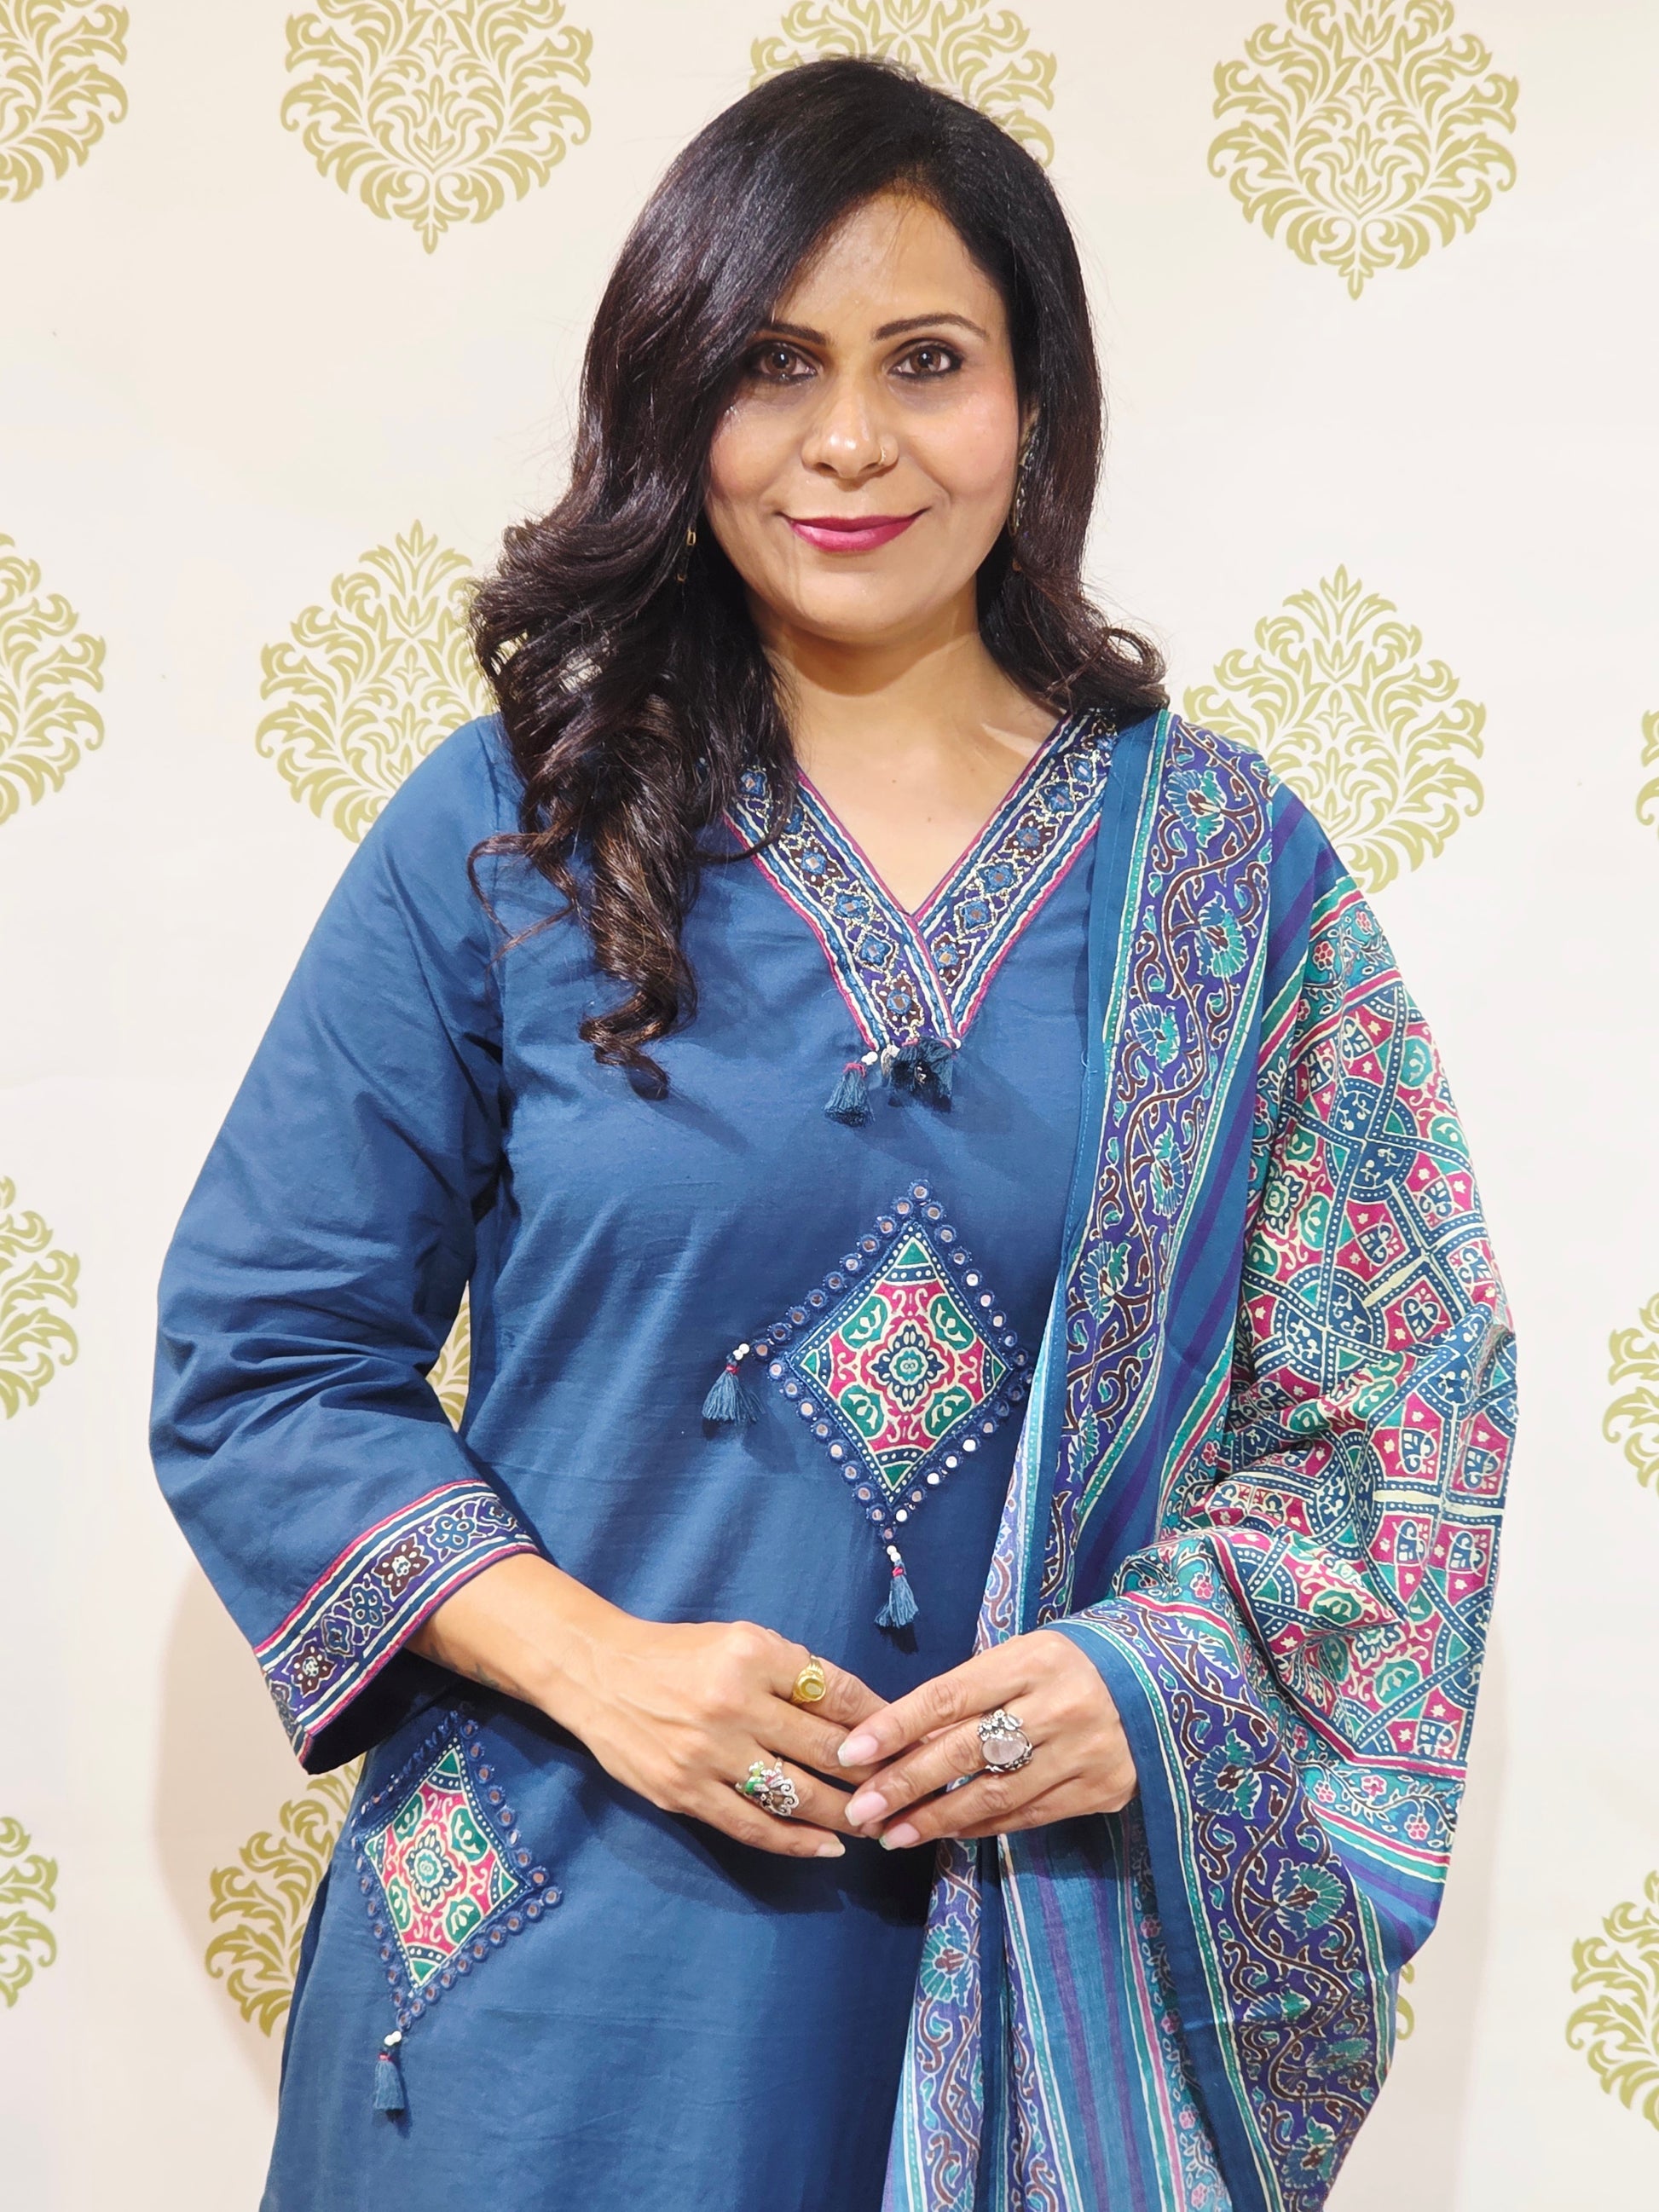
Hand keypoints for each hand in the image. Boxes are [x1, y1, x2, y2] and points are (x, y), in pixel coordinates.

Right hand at [412, 1554, 884, 1861]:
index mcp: (752, 1653)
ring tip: (876, 1822)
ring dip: (844, 1813)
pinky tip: (827, 1846)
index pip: (835, 1691)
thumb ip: (794, 1673)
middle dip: (872, 1773)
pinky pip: (753, 1826)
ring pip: (796, 1794)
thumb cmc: (680, 1654)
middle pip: (824, 1747)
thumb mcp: (741, 1640)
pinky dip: (797, 1841)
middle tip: (905, 1788)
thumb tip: (861, 1713)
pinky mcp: (684, 1793)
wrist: (598, 1673)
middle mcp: (731, 1702)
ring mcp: (706, 1754)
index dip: (879, 1720)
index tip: (907, 1738)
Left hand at [837, 1629, 1136, 1848]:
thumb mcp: (1023, 1658)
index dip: (897, 1727)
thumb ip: (971, 1694)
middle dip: (905, 1784)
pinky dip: (981, 1827)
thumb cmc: (1072, 1664)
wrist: (1165, 1683)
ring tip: (892, 1834)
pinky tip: (946, 1832)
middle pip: (966, 1751)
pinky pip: (1027, 1816)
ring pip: (994, 1796)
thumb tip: (903, 1740)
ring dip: (936, 1819)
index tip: (854, 1753)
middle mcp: (1059, 1707)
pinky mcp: (1101, 1792)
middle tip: (860, 1810)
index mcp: (1033, 1660)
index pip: (949, 1696)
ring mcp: (1083, 1754)